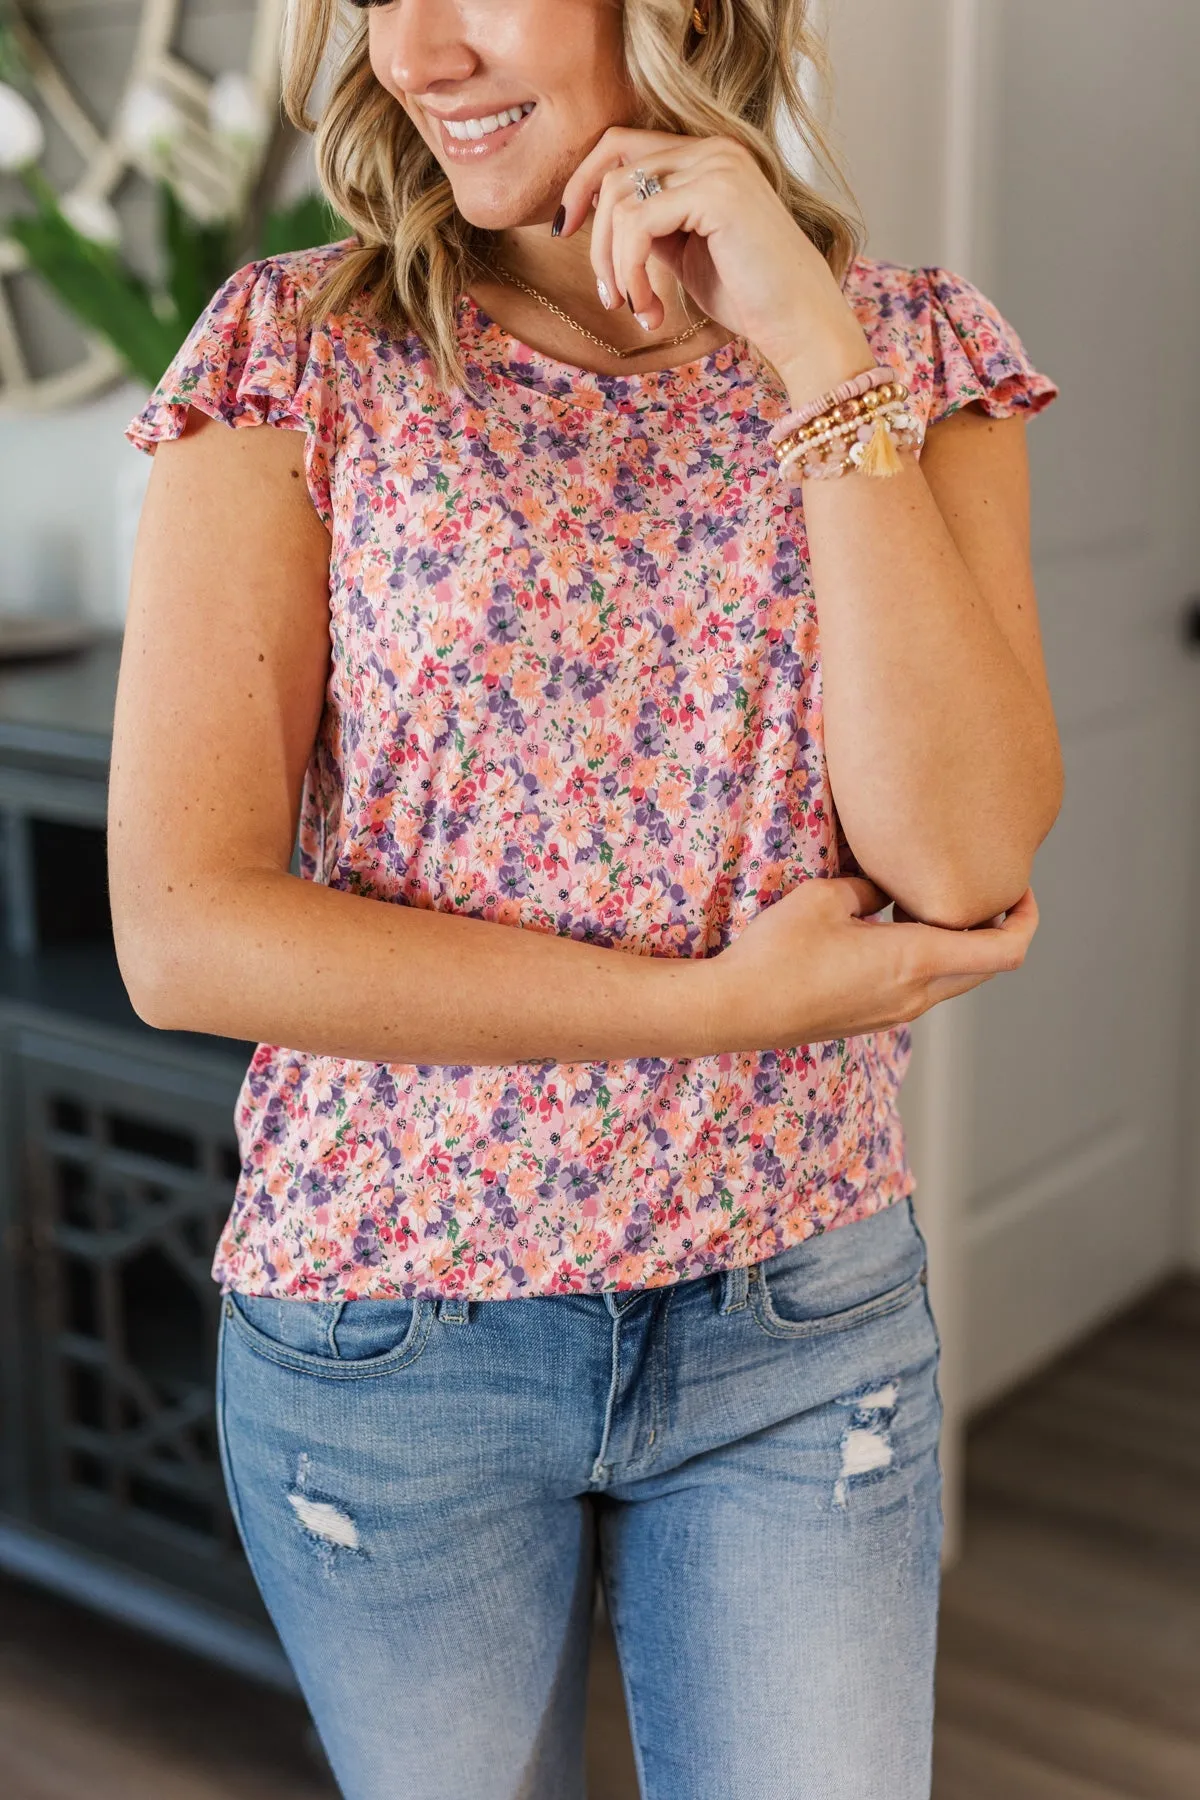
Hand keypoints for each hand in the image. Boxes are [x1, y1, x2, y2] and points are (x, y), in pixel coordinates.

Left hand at [554, 124, 873, 403]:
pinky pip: (637, 224)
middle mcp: (713, 148)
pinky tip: (650, 309)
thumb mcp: (685, 252)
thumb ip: (651, 225)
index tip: (568, 231)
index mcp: (707, 156)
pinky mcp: (716, 193)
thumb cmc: (750, 297)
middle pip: (613, 161)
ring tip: (635, 309)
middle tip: (605, 291)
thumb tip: (601, 217)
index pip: (623, 145)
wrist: (800, 324)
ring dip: (613, 265)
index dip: (584, 184)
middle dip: (591, 229)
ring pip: (619, 198)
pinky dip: (630, 272)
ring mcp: (716, 165)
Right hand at [703, 876, 1038, 1051]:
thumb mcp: (826, 898)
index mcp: (916, 961)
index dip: (1028, 918)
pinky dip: (927, 959)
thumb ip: (871, 887)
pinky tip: (889, 930)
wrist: (735, 1010)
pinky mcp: (872, 1020)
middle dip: (995, 927)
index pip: (1005, 950)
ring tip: (928, 902)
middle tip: (981, 888)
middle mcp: (916, 996)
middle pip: (986, 966)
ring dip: (957, 944)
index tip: (1022, 889)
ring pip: (953, 979)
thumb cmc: (776, 953)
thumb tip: (886, 888)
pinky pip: (921, 988)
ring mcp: (895, 1014)